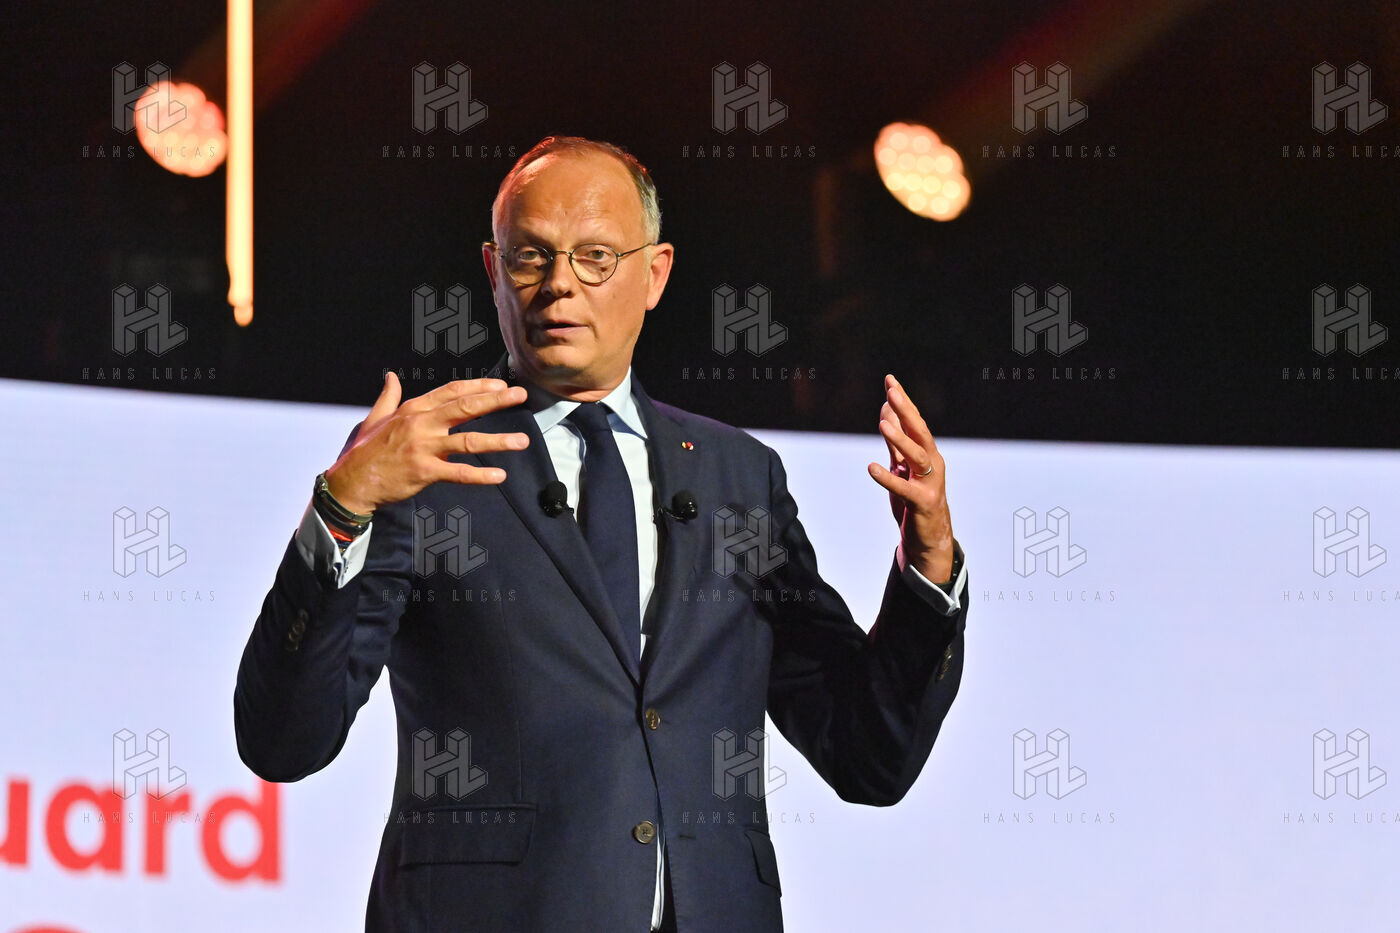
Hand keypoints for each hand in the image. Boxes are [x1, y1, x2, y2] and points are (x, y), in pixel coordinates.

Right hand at [323, 372, 529, 514]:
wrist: (350, 481)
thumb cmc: (363, 450)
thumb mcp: (375, 417)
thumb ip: (388, 397)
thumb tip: (391, 376)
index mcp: (413, 410)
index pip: (452, 392)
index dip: (478, 387)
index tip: (500, 385)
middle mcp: (421, 424)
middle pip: (465, 407)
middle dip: (495, 401)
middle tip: (520, 395)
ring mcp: (423, 448)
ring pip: (468, 441)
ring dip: (498, 441)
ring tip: (522, 441)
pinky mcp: (424, 472)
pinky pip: (458, 473)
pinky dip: (480, 475)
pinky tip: (499, 476)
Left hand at [866, 374, 955, 582]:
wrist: (929, 537)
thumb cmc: (915, 499)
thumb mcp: (902, 466)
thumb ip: (895, 440)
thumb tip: (887, 409)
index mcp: (926, 453)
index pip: (914, 421)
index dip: (902, 401)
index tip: (890, 380)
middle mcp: (932, 464)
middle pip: (920, 432)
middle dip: (906, 411)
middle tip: (892, 392)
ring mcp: (929, 483)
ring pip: (917, 456)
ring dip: (900, 439)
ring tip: (883, 424)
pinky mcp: (922, 503)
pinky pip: (904, 488)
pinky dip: (888, 478)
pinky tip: (872, 468)